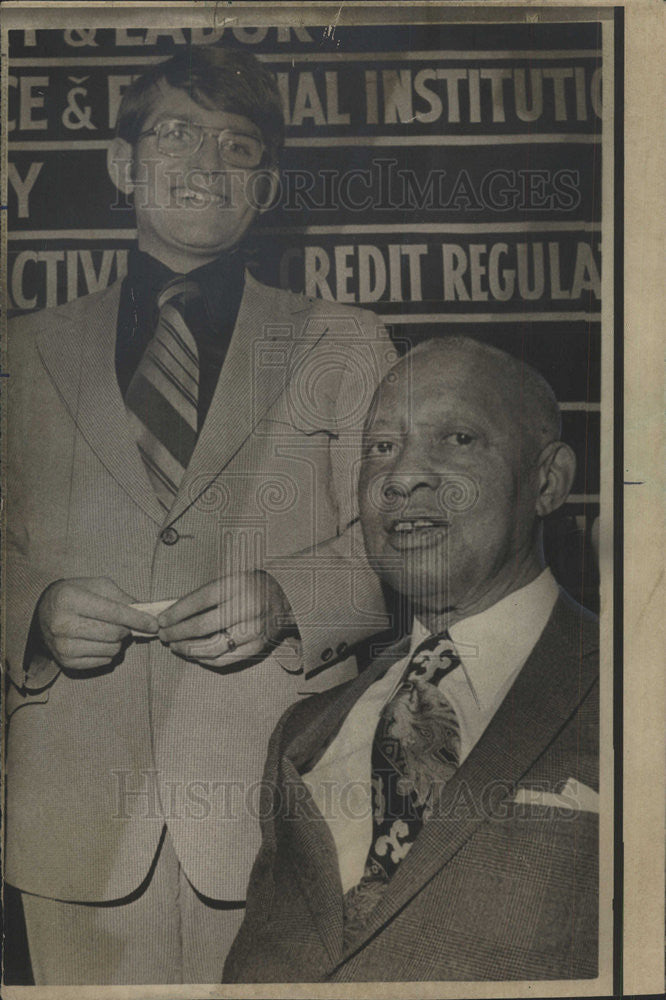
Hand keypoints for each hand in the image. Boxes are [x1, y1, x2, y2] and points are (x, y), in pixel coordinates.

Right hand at [37, 577, 158, 671]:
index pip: (114, 613)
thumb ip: (121, 597)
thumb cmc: (75, 595)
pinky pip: (102, 661)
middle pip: (114, 634)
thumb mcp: (96, 585)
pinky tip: (100, 642)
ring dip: (118, 642)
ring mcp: (63, 645)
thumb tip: (145, 613)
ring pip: (111, 650)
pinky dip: (108, 652)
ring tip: (110, 632)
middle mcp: (63, 623)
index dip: (138, 620)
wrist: (43, 613)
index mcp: (70, 599)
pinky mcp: (65, 661)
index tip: (154, 625)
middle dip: (127, 629)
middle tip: (125, 625)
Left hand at [157, 571, 294, 667]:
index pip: (199, 600)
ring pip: (211, 647)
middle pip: (202, 626)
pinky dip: (205, 659)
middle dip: (177, 632)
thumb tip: (172, 614)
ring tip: (175, 646)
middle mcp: (246, 607)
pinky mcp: (257, 647)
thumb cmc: (252, 587)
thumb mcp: (231, 580)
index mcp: (237, 585)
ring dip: (187, 649)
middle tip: (163, 635)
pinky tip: (193, 654)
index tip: (161, 620)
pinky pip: (225, 659)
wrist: (288, 598)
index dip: (176, 612)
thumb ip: (206, 596)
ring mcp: (253, 630)